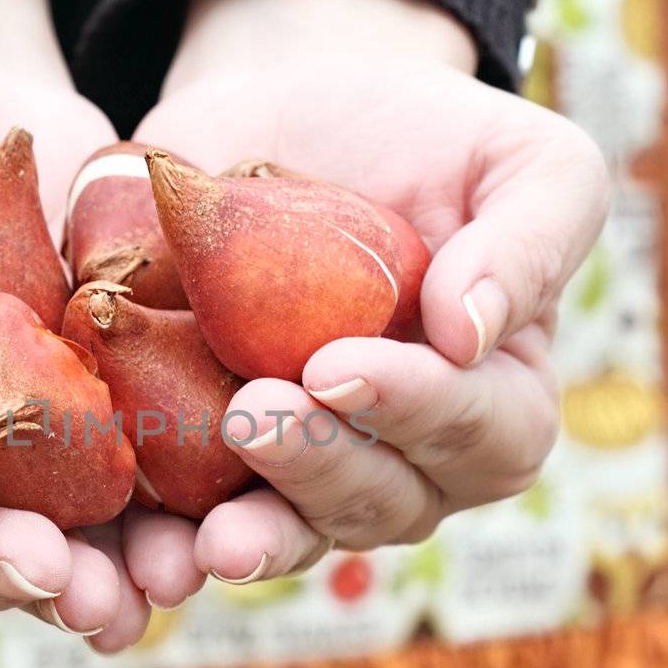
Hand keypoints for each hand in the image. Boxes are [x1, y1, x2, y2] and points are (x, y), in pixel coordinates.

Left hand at [121, 0, 607, 602]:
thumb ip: (531, 237)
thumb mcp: (517, 158)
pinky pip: (191, 526)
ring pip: (291, 534)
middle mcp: (406, 461)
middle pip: (380, 502)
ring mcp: (305, 475)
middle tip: (252, 415)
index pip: (480, 435)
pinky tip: (137, 552)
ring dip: (248, 541)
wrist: (282, 116)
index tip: (337, 365)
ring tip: (197, 542)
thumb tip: (474, 331)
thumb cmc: (422, 138)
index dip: (415, 411)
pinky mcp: (213, 466)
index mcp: (495, 404)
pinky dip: (164, 545)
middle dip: (315, 468)